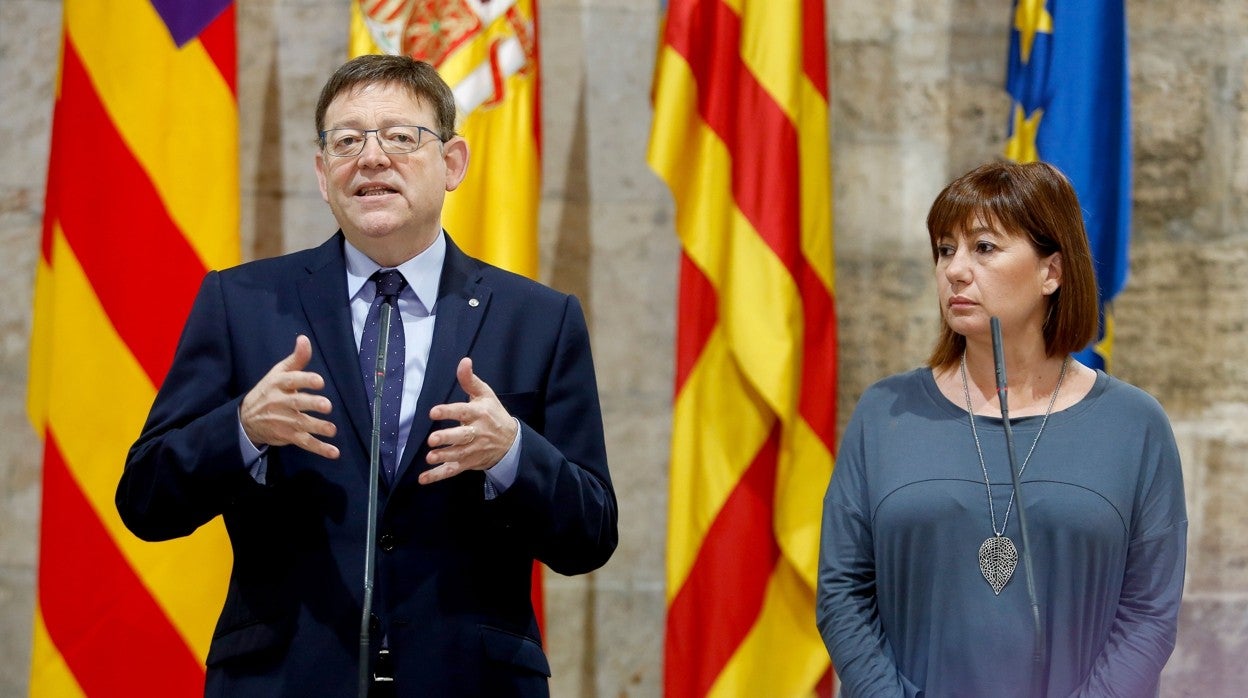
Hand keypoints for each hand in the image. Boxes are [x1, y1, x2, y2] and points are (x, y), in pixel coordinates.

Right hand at [240, 335, 339, 458]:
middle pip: (297, 403)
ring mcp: (284, 421)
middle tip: (326, 405)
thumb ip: (296, 359)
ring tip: (332, 430)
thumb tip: (304, 339)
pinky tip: (334, 452)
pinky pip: (305, 443)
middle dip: (311, 404)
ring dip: (318, 428)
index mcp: (279, 384)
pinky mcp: (288, 436)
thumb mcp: (279, 373)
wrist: (246, 419)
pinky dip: (320, 448)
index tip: (319, 381)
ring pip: (302, 424)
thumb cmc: (269, 391)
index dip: (305, 380)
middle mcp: (280, 402)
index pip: (292, 380)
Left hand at [422, 357, 516, 484]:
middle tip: (432, 439)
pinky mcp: (468, 463)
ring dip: (444, 457)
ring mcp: (473, 450)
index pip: (463, 412)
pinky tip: (423, 478)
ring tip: (430, 457)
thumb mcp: (485, 395)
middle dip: (447, 439)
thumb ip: (470, 380)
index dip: (448, 412)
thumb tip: (464, 361)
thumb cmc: (494, 414)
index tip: (434, 412)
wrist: (511, 443)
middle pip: (462, 436)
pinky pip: (452, 471)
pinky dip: (437, 475)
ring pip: (458, 455)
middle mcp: (477, 432)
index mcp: (479, 414)